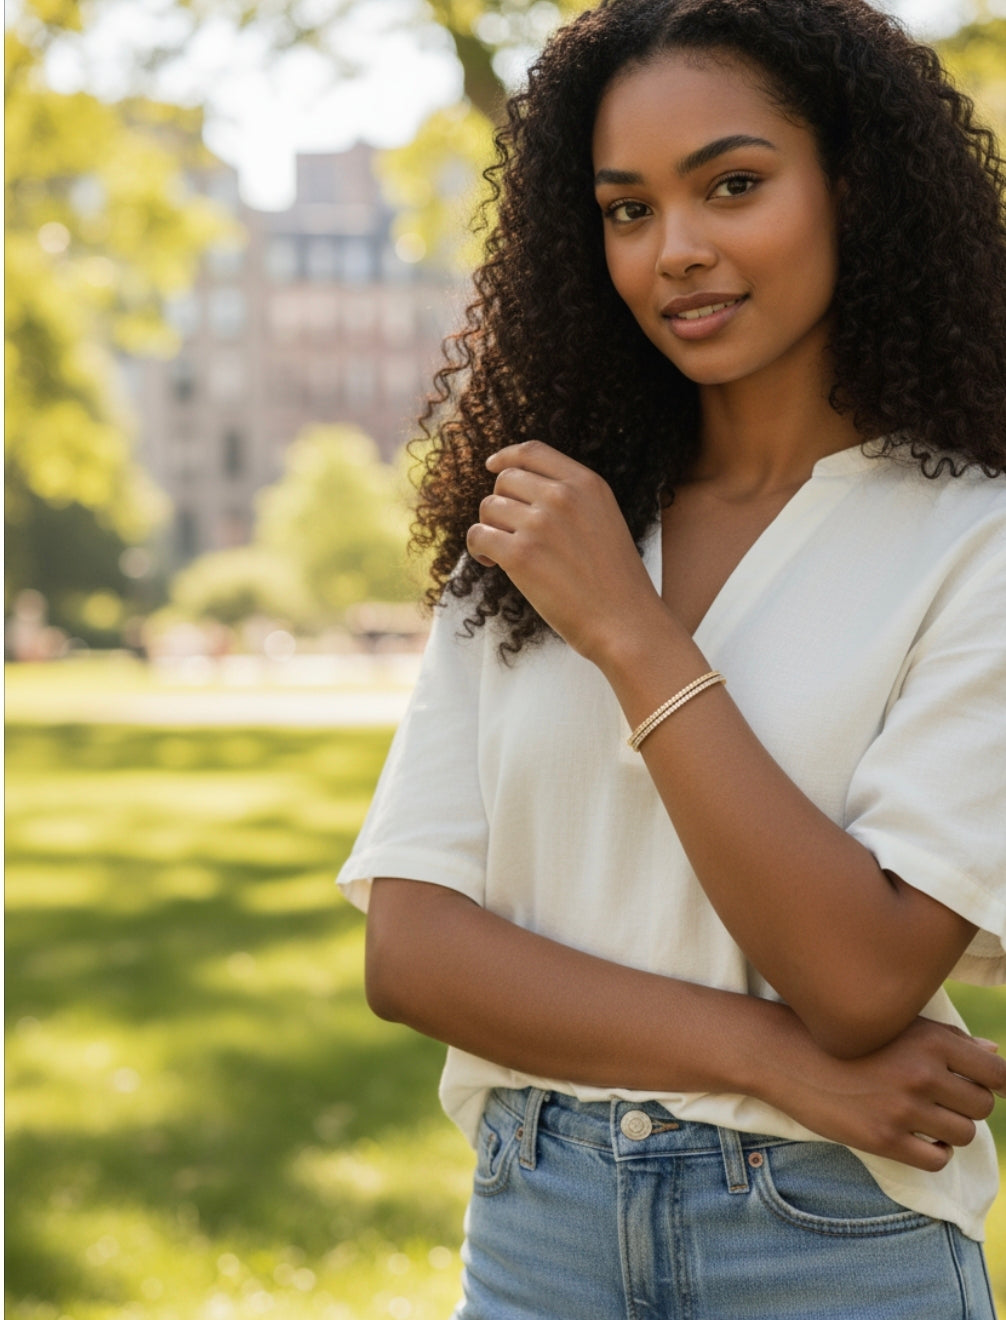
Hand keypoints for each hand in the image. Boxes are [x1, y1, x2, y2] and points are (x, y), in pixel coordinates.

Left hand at [466, 441, 661, 661]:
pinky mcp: (520, 555)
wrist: (626, 623)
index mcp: (587, 484)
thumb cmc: (615, 582)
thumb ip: (572, 500)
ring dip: (489, 528)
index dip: (506, 457)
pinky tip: (489, 563)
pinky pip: (478, 536)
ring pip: (488, 508)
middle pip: (505, 480)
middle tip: (507, 532)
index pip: (533, 452)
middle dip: (500, 504)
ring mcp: (540, 524)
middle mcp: (563, 497)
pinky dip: (477, 549)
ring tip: (500, 553)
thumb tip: (520, 491)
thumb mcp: (605, 521)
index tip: (492, 465)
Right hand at [771, 1015, 1004, 1170]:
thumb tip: (993, 1054)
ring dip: (950, 1128)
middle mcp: (922, 1073)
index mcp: (931, 1039)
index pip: (996, 1074)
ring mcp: (903, 1108)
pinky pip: (937, 1159)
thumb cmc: (846, 1035)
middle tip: (939, 1098)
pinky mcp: (884, 1139)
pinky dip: (934, 1151)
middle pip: (982, 1105)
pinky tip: (916, 1137)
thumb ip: (947, 1040)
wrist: (788, 1054)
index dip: (999, 1084)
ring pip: (963, 1134)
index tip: (989, 1087)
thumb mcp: (896, 1025)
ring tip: (924, 1116)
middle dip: (967, 1104)